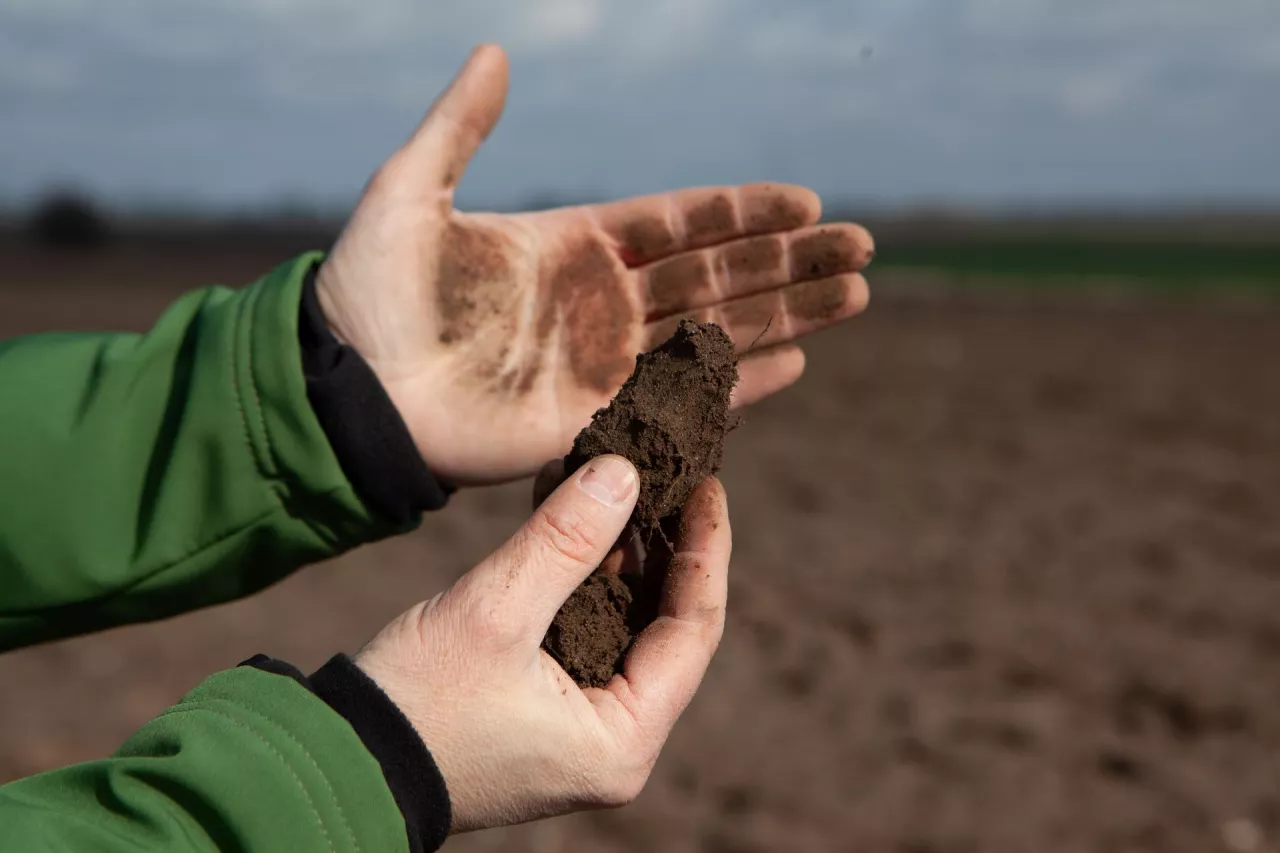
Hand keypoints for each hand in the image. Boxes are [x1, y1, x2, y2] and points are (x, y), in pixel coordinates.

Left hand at [316, 43, 873, 486]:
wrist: (343, 389)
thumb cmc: (367, 291)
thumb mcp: (410, 191)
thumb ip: (460, 128)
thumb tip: (495, 50)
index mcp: (571, 243)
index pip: (678, 222)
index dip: (741, 210)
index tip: (805, 200)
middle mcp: (601, 301)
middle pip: (718, 274)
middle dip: (791, 261)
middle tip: (863, 247)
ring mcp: (603, 362)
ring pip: (716, 331)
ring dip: (788, 314)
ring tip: (857, 294)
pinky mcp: (594, 418)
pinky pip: (681, 397)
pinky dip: (740, 383)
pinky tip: (796, 363)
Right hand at [353, 455, 729, 831]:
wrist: (339, 759)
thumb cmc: (418, 702)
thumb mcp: (496, 611)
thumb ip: (565, 541)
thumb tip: (624, 473)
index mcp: (622, 739)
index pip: (694, 631)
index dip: (707, 552)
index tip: (706, 486)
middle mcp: (613, 740)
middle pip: (663, 625)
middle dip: (658, 544)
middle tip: (662, 473)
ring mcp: (577, 727)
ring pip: (620, 620)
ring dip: (611, 550)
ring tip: (608, 476)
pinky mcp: (543, 707)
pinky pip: (580, 626)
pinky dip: (574, 572)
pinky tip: (563, 509)